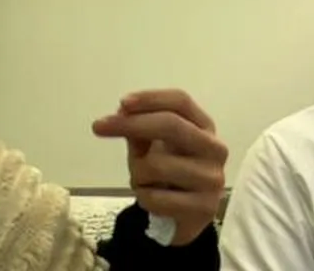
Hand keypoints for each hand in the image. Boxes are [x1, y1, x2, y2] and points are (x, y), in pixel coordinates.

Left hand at [92, 89, 227, 245]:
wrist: (183, 214)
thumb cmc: (167, 171)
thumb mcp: (152, 144)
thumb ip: (139, 127)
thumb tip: (121, 113)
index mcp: (203, 125)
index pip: (180, 101)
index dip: (150, 98)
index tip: (122, 103)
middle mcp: (214, 149)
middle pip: (172, 125)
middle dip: (131, 124)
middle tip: (99, 126)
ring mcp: (213, 179)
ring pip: (157, 165)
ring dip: (137, 172)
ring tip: (142, 180)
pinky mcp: (205, 208)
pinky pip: (155, 197)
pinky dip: (142, 196)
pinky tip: (151, 198)